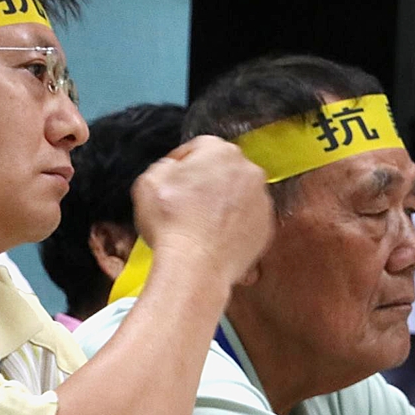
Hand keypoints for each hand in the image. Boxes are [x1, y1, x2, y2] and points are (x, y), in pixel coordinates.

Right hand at [131, 135, 273, 286]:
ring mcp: (261, 200)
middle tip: (186, 203)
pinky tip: (213, 237)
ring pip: (238, 194)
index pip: (199, 148)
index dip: (182, 164)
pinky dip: (233, 225)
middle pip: (223, 170)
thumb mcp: (148, 181)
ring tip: (199, 224)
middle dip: (206, 182)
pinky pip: (247, 219)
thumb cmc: (171, 223)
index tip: (173, 180)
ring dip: (221, 203)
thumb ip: (163, 165)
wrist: (195, 267)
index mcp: (220, 152)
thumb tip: (173, 169)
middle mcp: (248, 171)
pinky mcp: (267, 227)